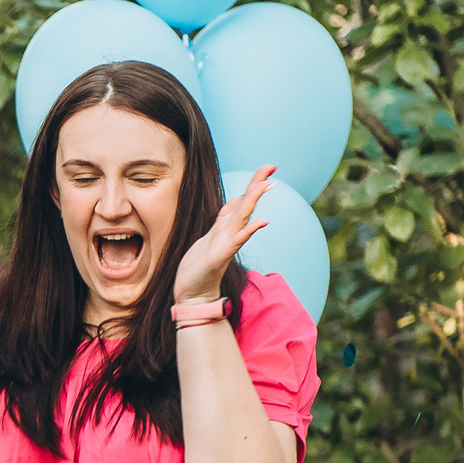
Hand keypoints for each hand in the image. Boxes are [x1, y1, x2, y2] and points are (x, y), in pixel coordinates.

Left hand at [172, 164, 274, 303]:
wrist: (192, 295)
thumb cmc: (198, 269)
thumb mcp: (209, 237)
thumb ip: (223, 221)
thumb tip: (233, 204)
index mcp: (224, 229)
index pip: (240, 202)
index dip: (252, 185)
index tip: (266, 169)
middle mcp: (228, 234)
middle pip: (244, 204)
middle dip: (256, 184)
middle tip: (271, 166)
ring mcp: (225, 245)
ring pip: (242, 218)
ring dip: (253, 200)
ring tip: (266, 184)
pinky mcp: (219, 257)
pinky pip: (236, 241)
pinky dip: (248, 231)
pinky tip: (261, 222)